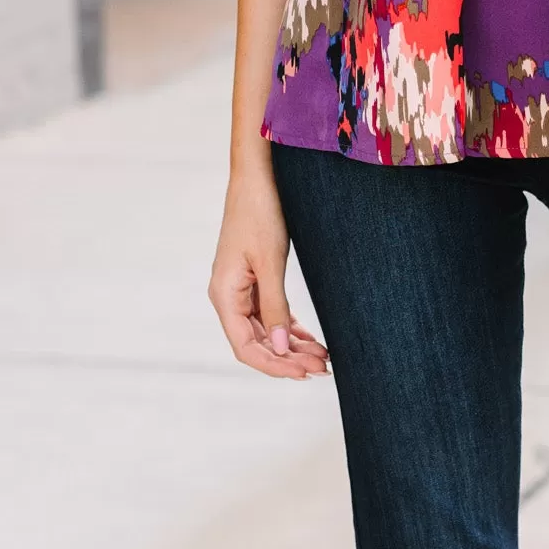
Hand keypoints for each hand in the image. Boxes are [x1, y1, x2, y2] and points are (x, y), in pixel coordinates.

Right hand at [209, 161, 329, 379]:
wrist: (256, 175)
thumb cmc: (260, 211)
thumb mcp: (270, 262)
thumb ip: (275, 308)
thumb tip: (281, 349)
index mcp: (224, 295)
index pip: (246, 347)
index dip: (275, 365)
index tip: (305, 373)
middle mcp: (228, 297)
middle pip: (257, 343)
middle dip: (289, 359)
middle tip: (324, 368)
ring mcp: (240, 289)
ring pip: (265, 331)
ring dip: (293, 346)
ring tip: (323, 358)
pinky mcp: (253, 279)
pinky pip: (270, 314)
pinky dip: (290, 328)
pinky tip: (311, 340)